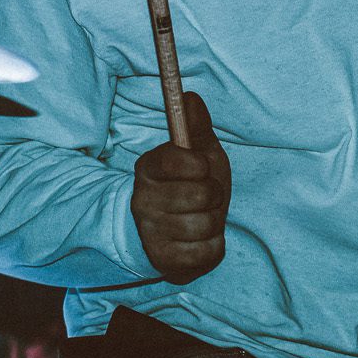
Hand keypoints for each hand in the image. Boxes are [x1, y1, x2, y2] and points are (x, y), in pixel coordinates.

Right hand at [131, 91, 230, 283]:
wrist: (174, 232)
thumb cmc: (189, 185)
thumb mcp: (196, 153)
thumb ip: (195, 126)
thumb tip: (189, 96)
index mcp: (148, 168)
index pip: (173, 159)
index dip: (197, 163)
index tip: (201, 166)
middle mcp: (143, 201)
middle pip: (199, 195)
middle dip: (214, 195)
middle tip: (206, 196)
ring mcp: (151, 233)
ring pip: (205, 224)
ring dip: (214, 222)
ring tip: (203, 218)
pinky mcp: (164, 261)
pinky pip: (207, 252)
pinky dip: (213, 246)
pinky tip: (201, 240)